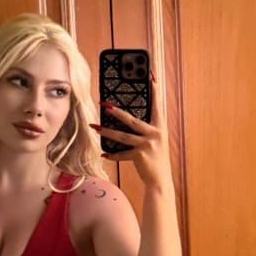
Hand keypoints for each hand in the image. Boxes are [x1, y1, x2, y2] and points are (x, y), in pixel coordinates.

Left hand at [92, 72, 172, 188]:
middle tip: (104, 104)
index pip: (157, 105)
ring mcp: (147, 145)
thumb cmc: (157, 159)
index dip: (154, 90)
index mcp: (160, 127)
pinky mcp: (140, 156)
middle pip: (132, 120)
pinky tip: (103, 153)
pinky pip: (121, 154)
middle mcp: (155, 134)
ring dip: (107, 131)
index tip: (151, 75)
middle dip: (117, 112)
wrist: (161, 180)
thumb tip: (130, 119)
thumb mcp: (156, 142)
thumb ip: (147, 130)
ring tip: (95, 126)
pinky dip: (112, 155)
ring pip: (122, 136)